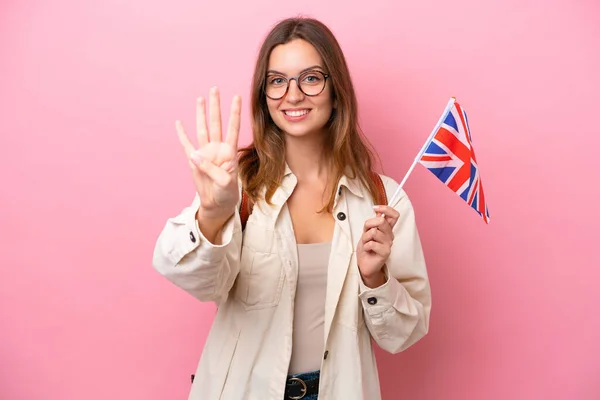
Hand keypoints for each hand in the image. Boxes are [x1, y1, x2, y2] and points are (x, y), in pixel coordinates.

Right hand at [176, 87, 241, 220]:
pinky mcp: (194, 161)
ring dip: (201, 114)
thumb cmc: (227, 193)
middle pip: (216, 123)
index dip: (235, 113)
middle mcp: (217, 148)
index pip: (233, 128)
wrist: (217, 203)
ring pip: (202, 128)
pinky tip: (179, 123)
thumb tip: (194, 155)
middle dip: (216, 106)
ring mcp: (205, 153)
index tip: (236, 97)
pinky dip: (181, 134)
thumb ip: (211, 169)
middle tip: (214, 89)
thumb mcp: (224, 183)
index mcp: (229, 152)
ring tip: (200, 99)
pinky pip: (186, 144)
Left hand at [356, 205, 399, 287]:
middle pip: (381, 221)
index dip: (386, 209)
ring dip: (365, 238)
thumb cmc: (366, 248)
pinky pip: (372, 243)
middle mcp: (390, 235)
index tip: (375, 208)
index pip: (394, 215)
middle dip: (368, 225)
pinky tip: (368, 250)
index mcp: (387, 229)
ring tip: (366, 244)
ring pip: (374, 232)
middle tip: (366, 233)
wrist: (364, 264)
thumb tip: (378, 211)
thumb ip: (373, 222)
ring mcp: (389, 244)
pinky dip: (365, 246)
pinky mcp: (386, 252)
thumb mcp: (367, 232)